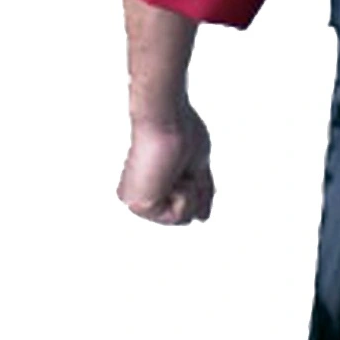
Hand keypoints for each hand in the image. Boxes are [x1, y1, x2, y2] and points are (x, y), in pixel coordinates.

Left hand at [118, 101, 214, 224]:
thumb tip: (202, 219)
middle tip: (184, 167)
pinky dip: (184, 195)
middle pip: (186, 217)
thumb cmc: (182, 134)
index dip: (198, 188)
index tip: (188, 165)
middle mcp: (140, 196)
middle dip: (196, 192)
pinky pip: (177, 217)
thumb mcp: (197, 167)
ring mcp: (137, 202)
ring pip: (183, 219)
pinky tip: (170, 175)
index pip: (187, 206)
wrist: (167, 120)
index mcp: (151, 186)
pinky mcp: (139, 206)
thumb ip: (199, 194)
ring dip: (191, 192)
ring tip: (176, 169)